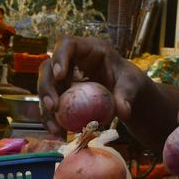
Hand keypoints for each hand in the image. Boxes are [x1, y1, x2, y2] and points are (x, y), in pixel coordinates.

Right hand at [38, 36, 153, 136]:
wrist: (125, 92)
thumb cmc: (129, 81)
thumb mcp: (131, 86)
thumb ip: (126, 95)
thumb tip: (123, 111)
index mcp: (89, 49)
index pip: (68, 44)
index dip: (60, 57)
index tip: (59, 75)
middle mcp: (71, 60)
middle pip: (48, 67)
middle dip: (47, 87)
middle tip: (53, 107)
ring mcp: (64, 77)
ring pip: (46, 88)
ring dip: (47, 109)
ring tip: (55, 128)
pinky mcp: (62, 93)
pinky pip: (52, 105)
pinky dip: (53, 120)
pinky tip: (58, 133)